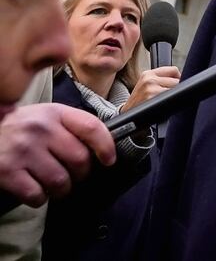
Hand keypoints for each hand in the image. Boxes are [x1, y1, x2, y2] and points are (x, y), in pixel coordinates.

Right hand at [0, 103, 115, 206]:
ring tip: (54, 185)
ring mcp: (23, 150)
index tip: (109, 160)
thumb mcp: (44, 116)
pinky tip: (35, 190)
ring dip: (61, 189)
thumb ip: (69, 126)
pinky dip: (40, 199)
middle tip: (73, 175)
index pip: (91, 127)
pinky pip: (37, 195)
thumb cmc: (17, 127)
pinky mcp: (7, 171)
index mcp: (54, 113)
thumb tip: (100, 147)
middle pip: (79, 159)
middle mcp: (40, 129)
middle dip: (80, 173)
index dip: (106, 146)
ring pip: (61, 181)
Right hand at [120, 66, 180, 112]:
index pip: (173, 70)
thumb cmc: (141, 102)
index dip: (179, 78)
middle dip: (177, 89)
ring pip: (175, 89)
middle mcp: (149, 79)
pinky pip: (171, 98)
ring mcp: (150, 88)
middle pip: (177, 81)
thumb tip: (181, 79)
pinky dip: (171, 102)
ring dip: (174, 96)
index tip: (178, 86)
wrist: (126, 115)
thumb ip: (161, 79)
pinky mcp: (152, 98)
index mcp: (148, 74)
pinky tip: (164, 106)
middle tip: (169, 97)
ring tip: (165, 102)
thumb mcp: (147, 86)